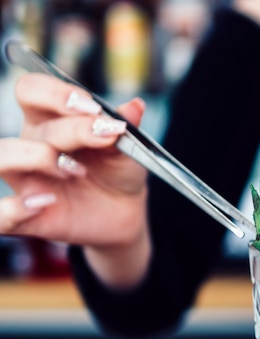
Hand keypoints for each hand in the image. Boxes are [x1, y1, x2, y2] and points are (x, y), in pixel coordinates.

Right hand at [0, 73, 147, 250]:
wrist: (123, 211)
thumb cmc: (117, 172)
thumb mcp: (128, 149)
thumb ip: (127, 127)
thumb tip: (136, 106)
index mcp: (50, 120)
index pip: (32, 90)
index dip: (57, 94)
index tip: (94, 108)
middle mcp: (31, 144)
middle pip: (34, 125)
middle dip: (73, 129)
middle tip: (105, 138)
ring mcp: (27, 180)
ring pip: (3, 157)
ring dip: (39, 158)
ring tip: (77, 171)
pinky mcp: (28, 217)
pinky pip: (1, 216)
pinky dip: (14, 209)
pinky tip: (46, 202)